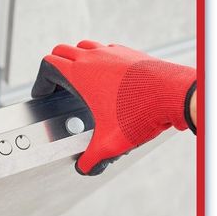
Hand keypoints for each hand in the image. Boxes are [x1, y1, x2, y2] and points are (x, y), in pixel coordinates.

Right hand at [32, 41, 195, 174]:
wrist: (175, 95)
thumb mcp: (110, 143)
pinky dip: (100, 60)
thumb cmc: (141, 112)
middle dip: (55, 68)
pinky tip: (108, 79)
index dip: (41, 82)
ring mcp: (112, 53)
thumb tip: (84, 168)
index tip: (43, 94)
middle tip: (56, 86)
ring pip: (83, 47)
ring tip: (80, 80)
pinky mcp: (129, 54)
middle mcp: (93, 58)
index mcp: (80, 74)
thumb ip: (92, 159)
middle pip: (61, 51)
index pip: (48, 65)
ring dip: (76, 60)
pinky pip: (106, 50)